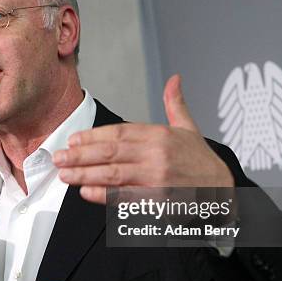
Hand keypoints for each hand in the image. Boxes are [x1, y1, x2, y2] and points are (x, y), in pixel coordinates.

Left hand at [52, 74, 234, 203]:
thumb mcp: (189, 128)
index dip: (92, 136)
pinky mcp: (158, 200)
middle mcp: (157, 154)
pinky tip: (86, 192)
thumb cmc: (200, 160)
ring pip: (113, 174)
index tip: (72, 140)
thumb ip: (175, 104)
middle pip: (110, 152)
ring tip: (65, 175)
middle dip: (80, 155)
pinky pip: (125, 197)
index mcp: (160, 135)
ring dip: (85, 174)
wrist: (223, 191)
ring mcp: (157, 178)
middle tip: (58, 158)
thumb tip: (174, 79)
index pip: (118, 132)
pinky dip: (104, 195)